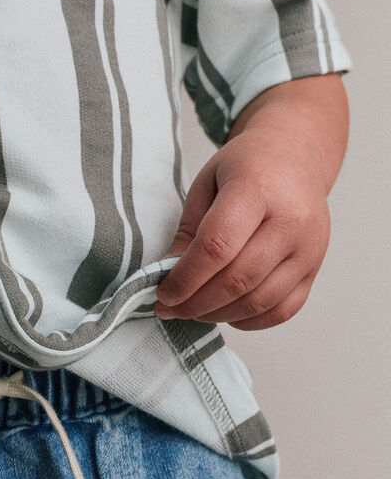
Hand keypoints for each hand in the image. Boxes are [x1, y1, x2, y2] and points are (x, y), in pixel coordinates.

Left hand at [154, 124, 331, 330]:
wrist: (295, 157)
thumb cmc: (247, 168)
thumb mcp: (206, 184)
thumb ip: (188, 231)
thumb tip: (170, 278)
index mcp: (258, 189)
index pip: (218, 247)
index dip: (186, 278)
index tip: (163, 295)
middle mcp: (292, 220)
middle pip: (238, 280)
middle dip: (196, 303)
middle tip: (171, 308)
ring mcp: (309, 248)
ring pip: (259, 301)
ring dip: (218, 315)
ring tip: (193, 311)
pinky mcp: (315, 269)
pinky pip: (282, 311)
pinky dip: (249, 321)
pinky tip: (226, 312)